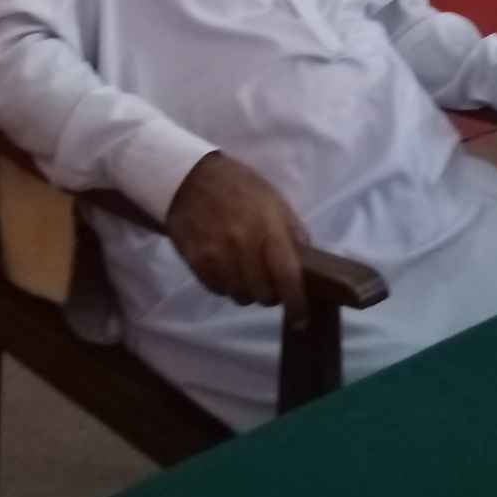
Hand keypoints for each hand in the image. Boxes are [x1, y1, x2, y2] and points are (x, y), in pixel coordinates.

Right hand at [166, 151, 309, 325]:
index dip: (297, 303)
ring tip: (244, 272)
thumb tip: (306, 263)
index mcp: (268, 228)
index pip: (287, 276)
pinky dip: (225, 285)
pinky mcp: (195, 261)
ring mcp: (216, 255)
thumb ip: (292, 231)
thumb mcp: (274, 199)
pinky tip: (225, 268)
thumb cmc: (239, 187)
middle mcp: (243, 245)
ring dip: (246, 291)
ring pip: (239, 296)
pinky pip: (217, 289)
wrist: (190, 177)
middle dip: (270, 294)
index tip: (301, 319)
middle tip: (268, 282)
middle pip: (263, 295)